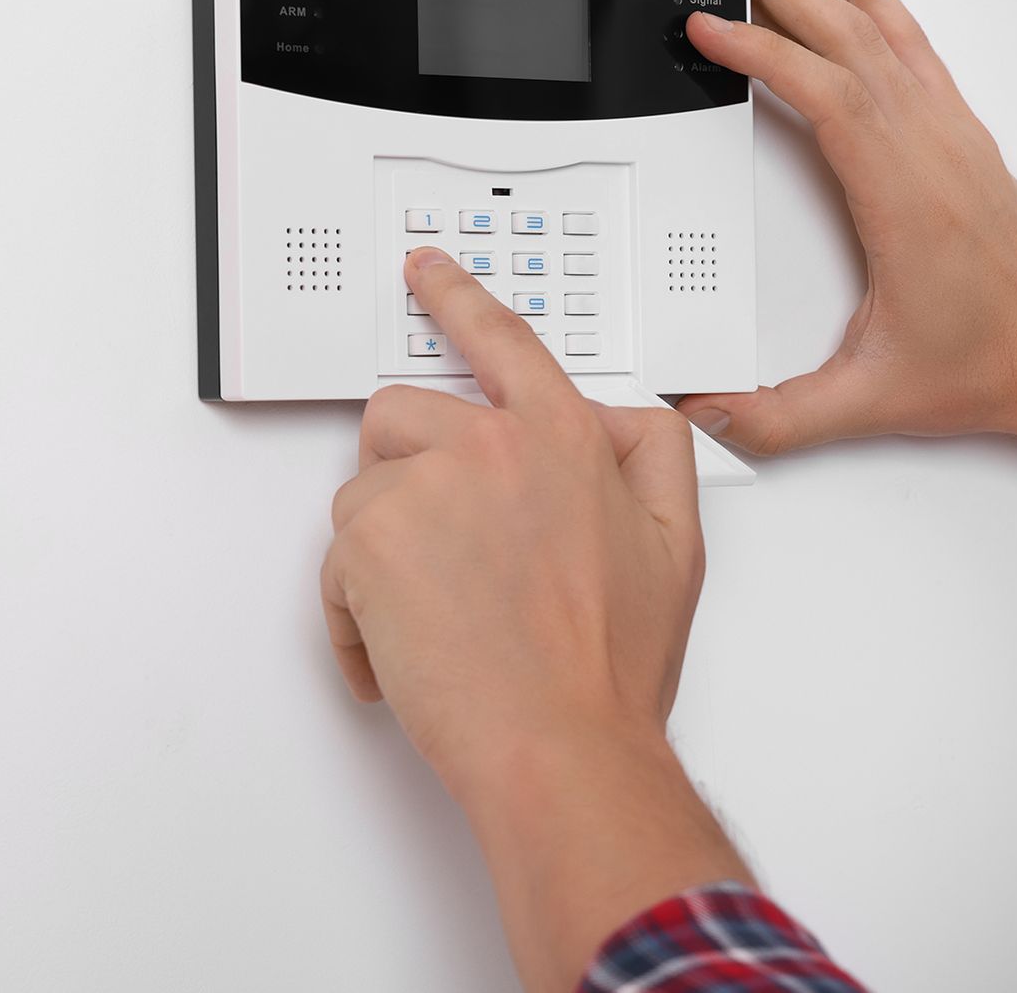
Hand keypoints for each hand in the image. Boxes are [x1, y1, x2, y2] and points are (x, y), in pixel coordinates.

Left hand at [324, 247, 747, 990]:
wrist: (563, 745)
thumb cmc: (612, 665)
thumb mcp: (679, 545)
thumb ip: (657, 457)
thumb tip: (626, 419)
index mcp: (565, 436)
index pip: (501, 339)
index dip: (456, 296)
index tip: (426, 271)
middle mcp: (491, 447)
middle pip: (403, 415)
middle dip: (411, 475)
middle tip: (445, 549)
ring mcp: (425, 491)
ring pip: (365, 493)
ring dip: (386, 552)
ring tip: (435, 616)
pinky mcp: (369, 544)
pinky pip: (336, 562)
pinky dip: (357, 613)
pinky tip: (406, 650)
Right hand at [676, 0, 1016, 451]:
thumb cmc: (986, 364)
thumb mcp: (872, 401)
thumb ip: (783, 416)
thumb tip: (710, 412)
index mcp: (905, 199)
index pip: (826, 95)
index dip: (761, 53)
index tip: (707, 26)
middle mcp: (932, 151)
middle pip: (845, 39)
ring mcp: (950, 135)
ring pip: (879, 31)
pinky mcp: (961, 135)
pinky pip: (912, 43)